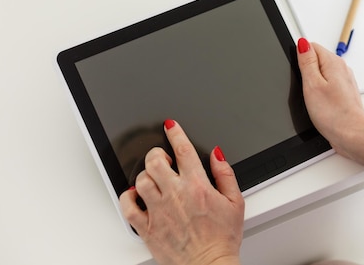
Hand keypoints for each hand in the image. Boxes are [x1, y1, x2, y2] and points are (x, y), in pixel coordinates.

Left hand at [119, 120, 244, 264]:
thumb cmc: (222, 238)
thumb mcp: (236, 202)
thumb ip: (226, 174)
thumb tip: (217, 154)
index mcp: (197, 186)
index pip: (183, 149)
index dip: (175, 133)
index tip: (170, 126)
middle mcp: (175, 195)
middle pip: (155, 161)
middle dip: (156, 153)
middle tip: (162, 157)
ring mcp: (159, 211)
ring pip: (141, 180)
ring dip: (146, 175)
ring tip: (153, 178)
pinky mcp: (147, 228)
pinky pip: (128, 207)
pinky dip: (128, 198)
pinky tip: (137, 196)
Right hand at [296, 38, 363, 169]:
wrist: (352, 135)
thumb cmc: (334, 114)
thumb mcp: (312, 85)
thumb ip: (307, 61)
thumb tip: (302, 43)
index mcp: (334, 62)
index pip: (311, 46)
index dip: (300, 58)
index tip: (300, 74)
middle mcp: (342, 69)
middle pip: (316, 60)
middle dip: (306, 72)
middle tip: (307, 90)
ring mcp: (343, 81)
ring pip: (321, 74)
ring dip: (313, 84)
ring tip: (314, 99)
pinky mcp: (343, 93)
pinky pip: (327, 86)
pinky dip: (320, 93)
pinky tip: (319, 104)